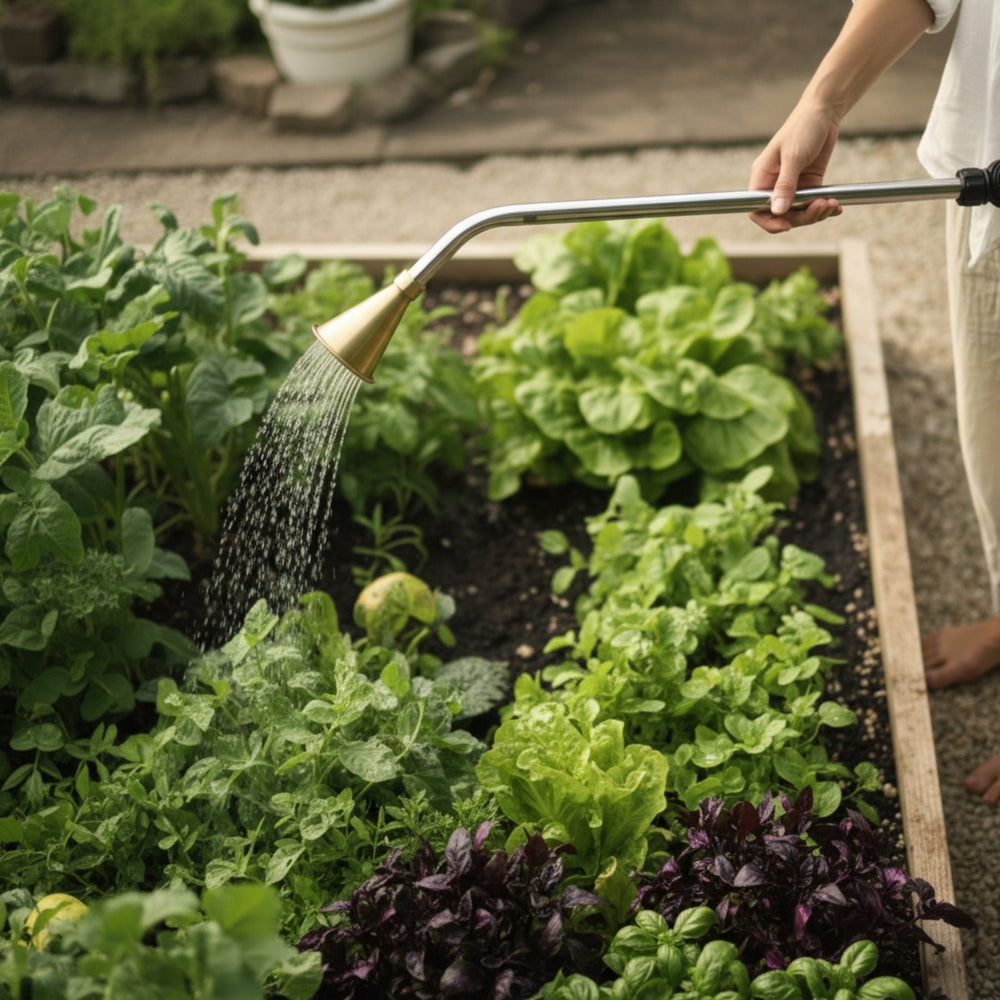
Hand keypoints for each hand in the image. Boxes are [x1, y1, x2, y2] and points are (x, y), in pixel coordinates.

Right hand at [749, 103, 843, 232]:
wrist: (824, 112)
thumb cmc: (803, 127)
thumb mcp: (793, 156)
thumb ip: (785, 185)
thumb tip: (777, 210)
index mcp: (762, 178)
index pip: (756, 209)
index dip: (769, 222)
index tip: (788, 225)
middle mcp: (774, 185)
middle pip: (782, 215)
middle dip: (802, 217)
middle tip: (821, 207)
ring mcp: (792, 186)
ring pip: (799, 212)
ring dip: (816, 213)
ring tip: (832, 203)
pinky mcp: (808, 184)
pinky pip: (813, 204)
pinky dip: (824, 208)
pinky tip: (836, 206)